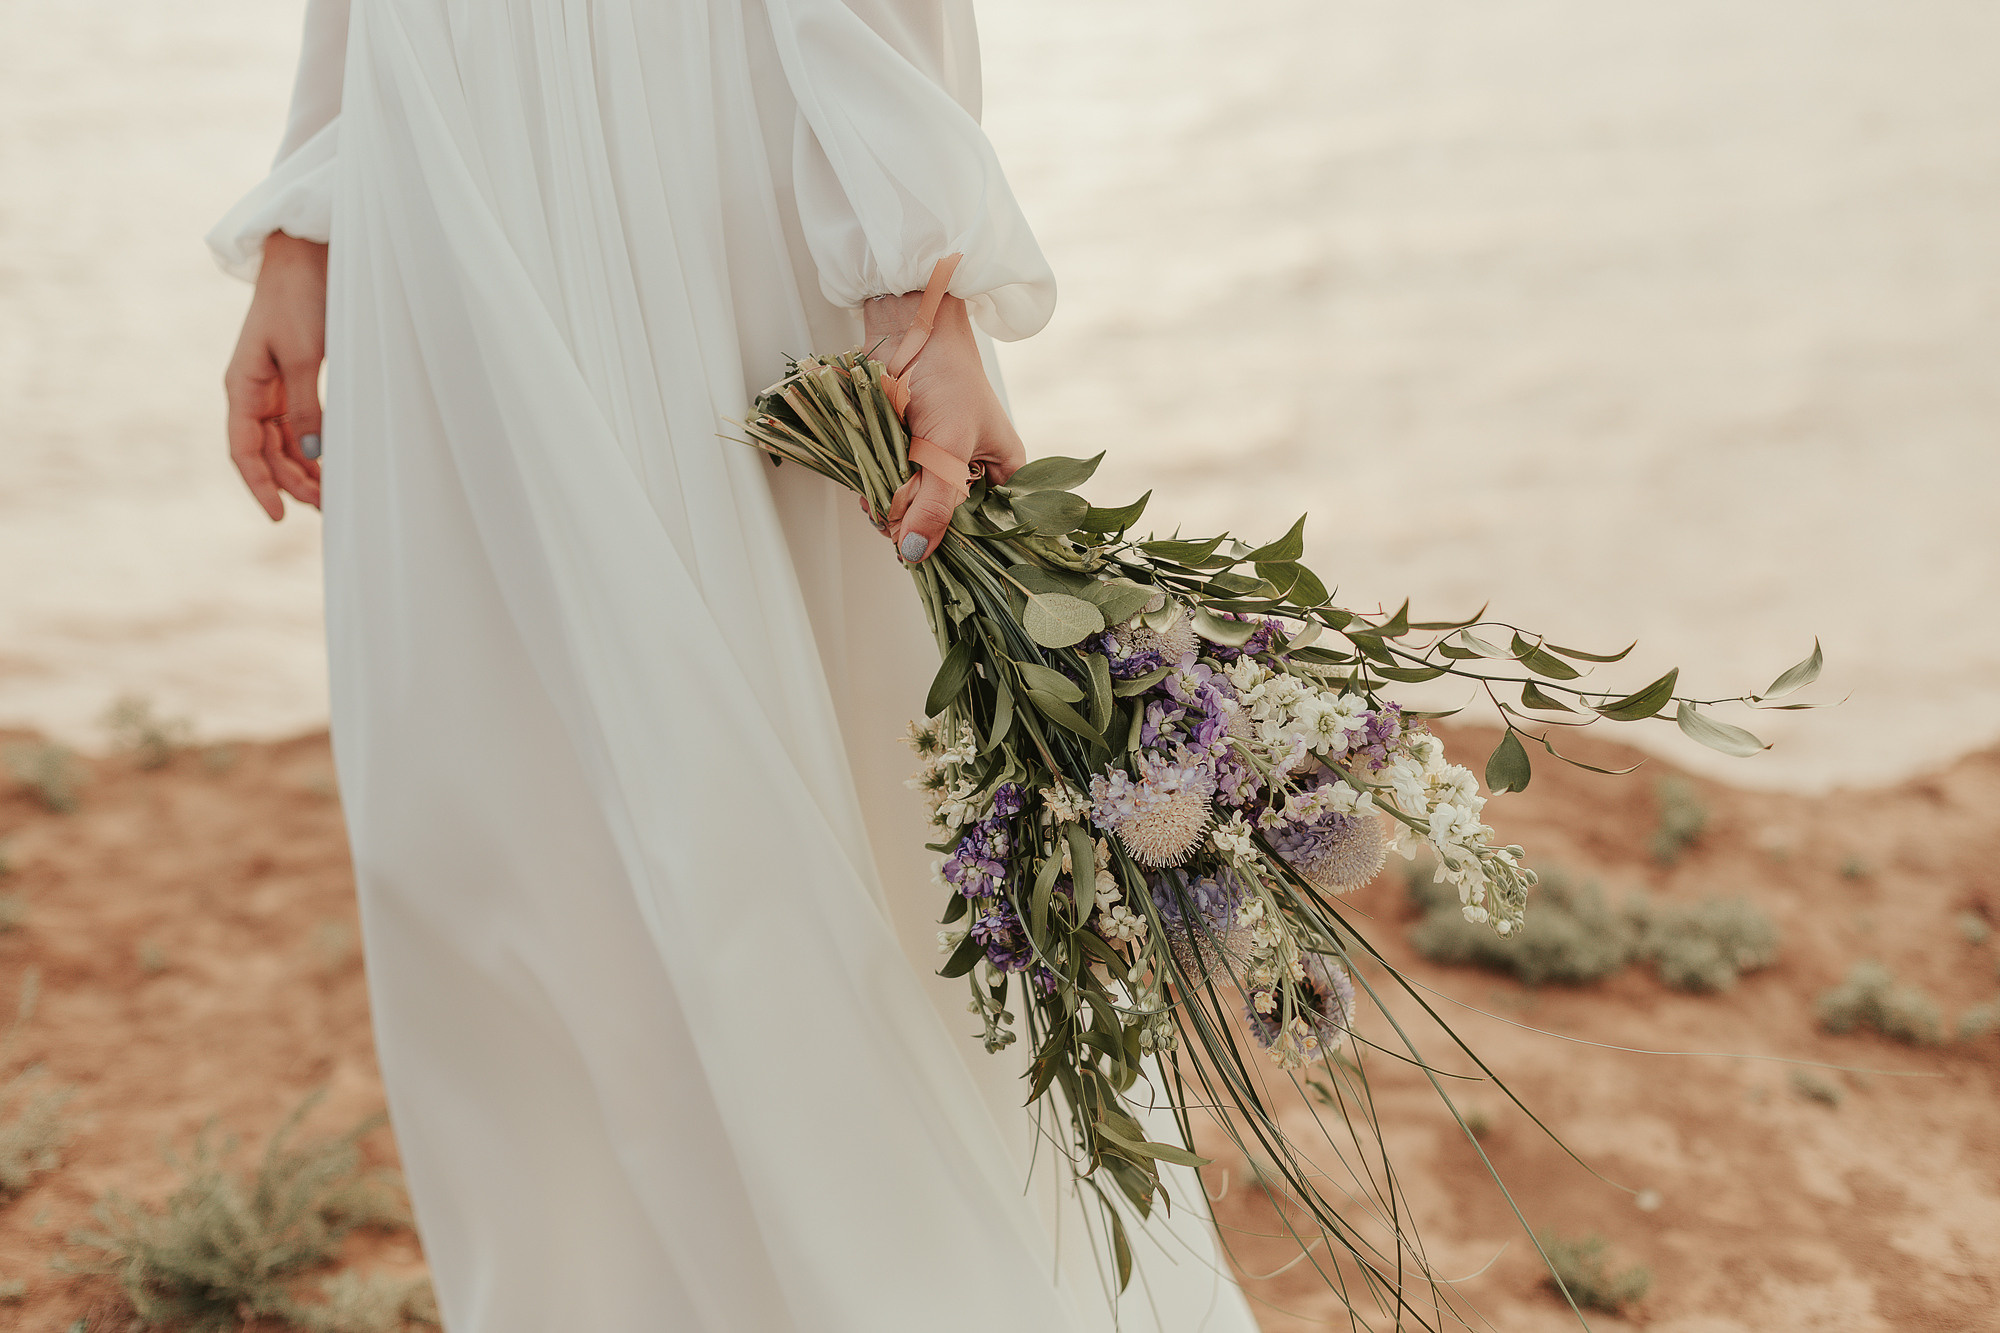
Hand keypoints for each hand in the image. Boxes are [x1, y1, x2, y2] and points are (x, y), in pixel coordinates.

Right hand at [223, 232, 326, 519]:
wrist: (306, 257)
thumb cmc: (300, 300)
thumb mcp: (303, 356)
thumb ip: (305, 408)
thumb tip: (310, 457)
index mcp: (242, 387)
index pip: (243, 450)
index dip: (259, 486)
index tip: (277, 516)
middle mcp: (251, 392)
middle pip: (265, 454)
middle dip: (291, 484)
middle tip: (328, 508)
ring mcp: (271, 388)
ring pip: (282, 444)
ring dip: (303, 471)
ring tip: (332, 496)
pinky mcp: (293, 381)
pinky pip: (297, 426)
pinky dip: (312, 449)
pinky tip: (329, 465)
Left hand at [863, 290, 1024, 562]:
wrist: (908, 330)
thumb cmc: (948, 377)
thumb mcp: (946, 446)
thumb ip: (932, 502)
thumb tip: (914, 553)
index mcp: (1004, 474)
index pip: (986, 530)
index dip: (958, 547)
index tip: (927, 553)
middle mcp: (972, 475)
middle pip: (945, 524)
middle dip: (917, 527)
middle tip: (894, 526)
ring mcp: (936, 466)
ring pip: (914, 512)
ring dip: (891, 512)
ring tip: (877, 501)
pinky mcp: (904, 457)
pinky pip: (892, 492)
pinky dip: (878, 494)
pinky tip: (868, 491)